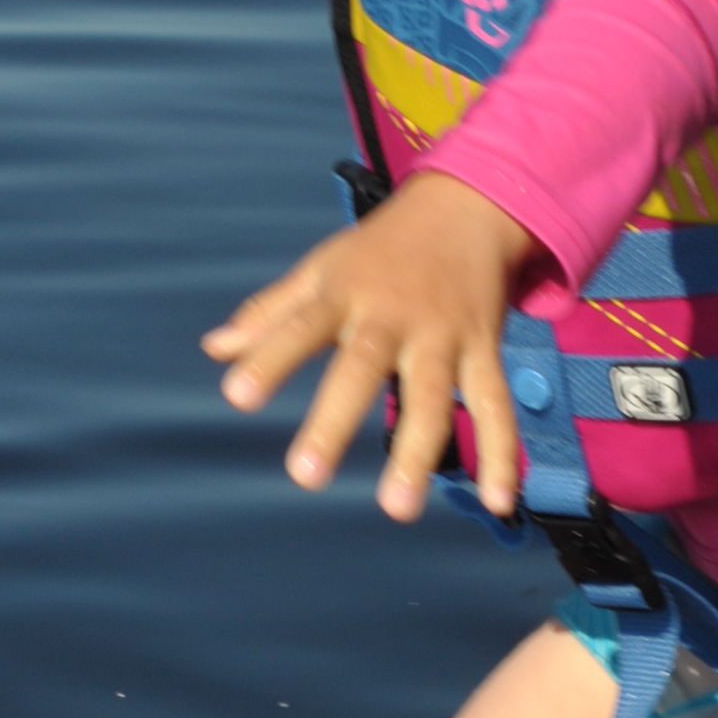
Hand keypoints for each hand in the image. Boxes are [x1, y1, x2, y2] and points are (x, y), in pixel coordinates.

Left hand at [204, 173, 540, 520]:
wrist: (468, 207)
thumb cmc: (381, 250)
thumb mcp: (322, 270)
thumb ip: (271, 313)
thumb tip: (214, 349)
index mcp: (345, 293)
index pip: (300, 327)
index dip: (269, 359)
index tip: (236, 396)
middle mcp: (393, 315)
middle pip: (363, 368)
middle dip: (334, 421)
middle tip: (305, 475)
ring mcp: (443, 334)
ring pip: (432, 396)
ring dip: (415, 453)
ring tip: (397, 511)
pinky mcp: (484, 349)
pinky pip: (495, 405)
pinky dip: (503, 453)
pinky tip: (499, 502)